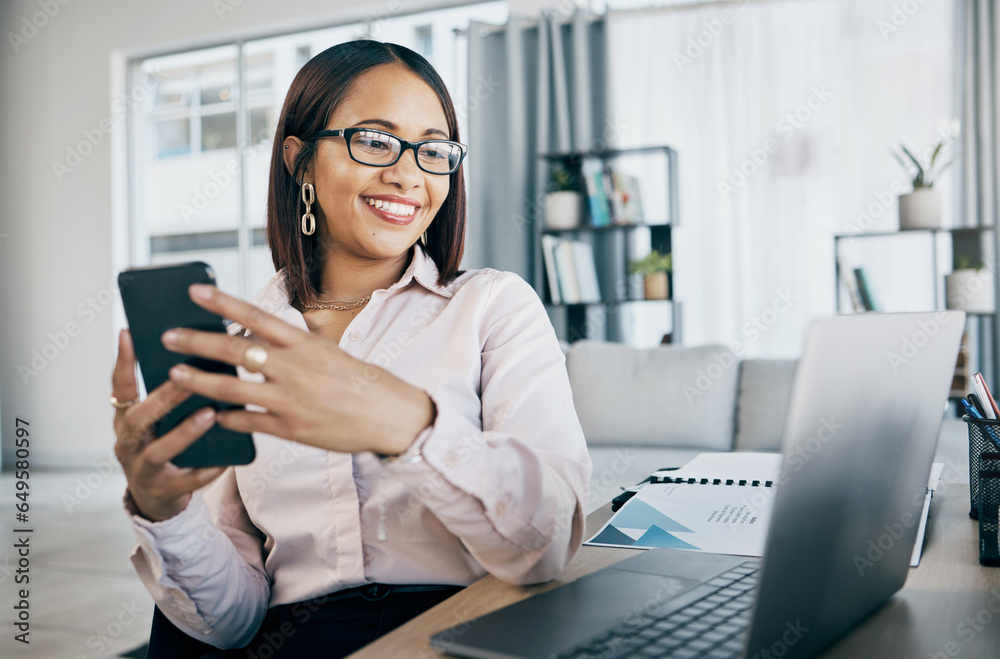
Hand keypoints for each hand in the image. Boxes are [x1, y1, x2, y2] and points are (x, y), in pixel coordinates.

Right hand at [112, 329, 226, 520]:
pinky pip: (187, 481)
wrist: (157, 498)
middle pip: (140, 417)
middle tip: (189, 377)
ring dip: (185, 431)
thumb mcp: (158, 420)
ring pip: (159, 450)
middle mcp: (128, 442)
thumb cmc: (163, 446)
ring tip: (210, 413)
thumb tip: (200, 353)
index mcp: (126, 418)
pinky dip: (206, 469)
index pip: (120, 387)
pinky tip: (226, 459)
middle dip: (165, 397)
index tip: (129, 333)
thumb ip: (171, 395)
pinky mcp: (163, 491)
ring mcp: (142, 468)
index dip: (123, 361)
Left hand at [160, 284, 434, 454]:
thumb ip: (291, 347)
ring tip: (174, 374)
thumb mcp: (327, 353)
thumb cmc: (359, 381)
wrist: (389, 415)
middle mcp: (294, 368)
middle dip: (196, 342)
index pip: (255, 316)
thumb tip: (252, 337)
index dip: (222, 303)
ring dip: (198, 381)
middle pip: (235, 350)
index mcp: (304, 343)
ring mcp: (290, 400)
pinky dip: (225, 419)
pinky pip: (247, 423)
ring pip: (231, 389)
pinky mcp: (290, 428)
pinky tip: (209, 417)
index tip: (194, 292)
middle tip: (167, 336)